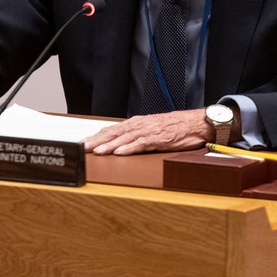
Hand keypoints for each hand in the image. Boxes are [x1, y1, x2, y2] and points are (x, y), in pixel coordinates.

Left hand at [83, 109, 211, 155]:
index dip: (97, 136)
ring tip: (96, 151)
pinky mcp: (158, 139)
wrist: (195, 123)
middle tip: (82, 147)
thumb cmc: (175, 127)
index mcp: (137, 123)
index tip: (83, 142)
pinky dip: (129, 148)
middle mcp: (139, 125)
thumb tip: (121, 144)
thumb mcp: (152, 130)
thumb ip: (137, 136)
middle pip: (114, 133)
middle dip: (96, 140)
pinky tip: (119, 153)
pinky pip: (141, 144)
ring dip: (109, 145)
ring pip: (124, 138)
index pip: (112, 129)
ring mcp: (148, 132)